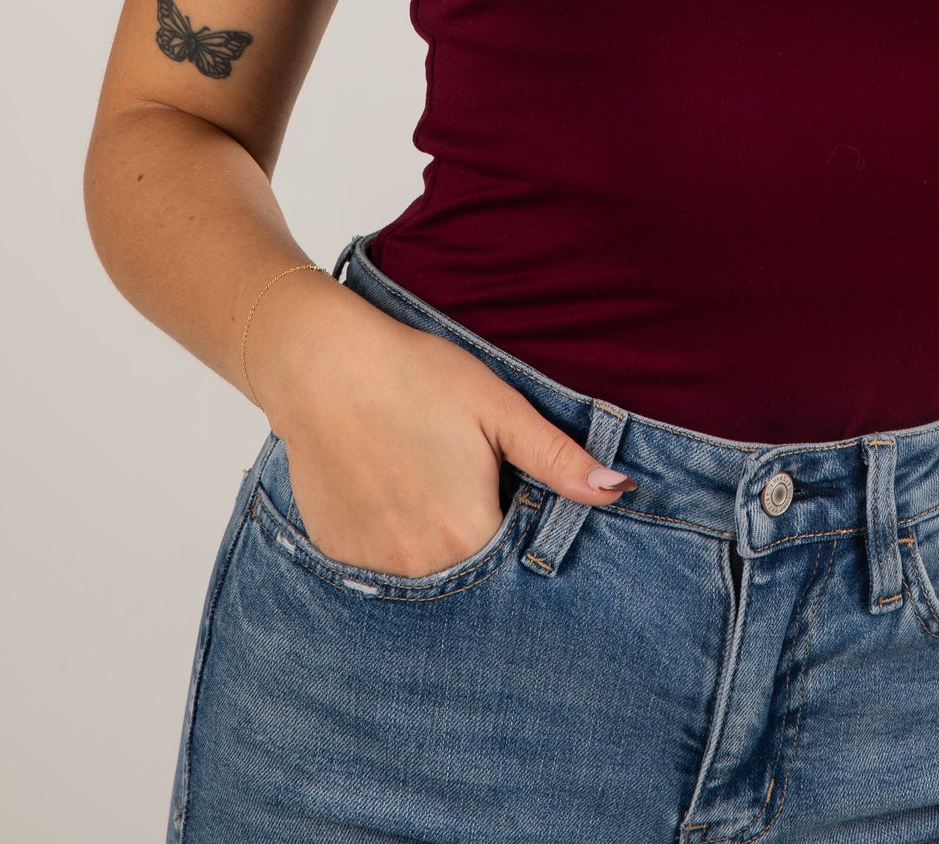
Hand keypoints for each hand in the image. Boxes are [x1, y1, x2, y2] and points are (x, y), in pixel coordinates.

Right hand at [246, 275, 636, 577]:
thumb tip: (616, 489)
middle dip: (477, 539)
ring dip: (434, 546)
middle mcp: (420, 565)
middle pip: (469, 571)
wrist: (322, 364)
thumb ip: (556, 458)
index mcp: (468, 532)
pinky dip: (391, 544)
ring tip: (423, 485)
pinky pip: (377, 568)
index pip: (516, 558)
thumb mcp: (497, 407)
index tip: (505, 493)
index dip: (517, 526)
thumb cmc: (416, 376)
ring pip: (423, 573)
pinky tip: (387, 493)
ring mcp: (372, 566)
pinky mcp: (337, 554)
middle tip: (459, 481)